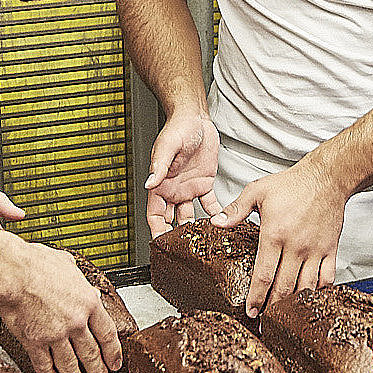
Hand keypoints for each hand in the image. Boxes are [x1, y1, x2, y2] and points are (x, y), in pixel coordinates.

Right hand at [0, 242, 122, 372]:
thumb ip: (81, 280)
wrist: (12, 271)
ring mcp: (55, 334)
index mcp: (88, 302)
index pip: (107, 334)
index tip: (114, 363)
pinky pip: (45, 366)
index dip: (113, 353)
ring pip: (71, 366)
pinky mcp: (34, 342)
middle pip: (92, 355)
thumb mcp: (68, 264)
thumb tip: (89, 288)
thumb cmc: (36, 262)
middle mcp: (76, 322)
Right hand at [145, 113, 218, 236]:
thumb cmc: (176, 128)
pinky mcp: (204, 184)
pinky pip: (210, 204)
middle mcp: (173, 191)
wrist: (195, 118)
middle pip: (171, 220)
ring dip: (197, 230)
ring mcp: (189, 189)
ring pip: (191, 217)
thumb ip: (159, 167)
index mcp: (160, 185)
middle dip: (176, 237)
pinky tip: (224, 224)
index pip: (154, 215)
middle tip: (185, 254)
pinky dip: (216, 214)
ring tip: (205, 244)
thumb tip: (149, 184)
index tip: (160, 246)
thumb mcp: (167, 147)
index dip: (156, 231)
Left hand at [211, 157, 345, 316]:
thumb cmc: (292, 184)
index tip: (250, 310)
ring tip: (284, 313)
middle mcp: (296, 247)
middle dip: (272, 307)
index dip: (256, 296)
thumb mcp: (257, 191)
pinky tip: (310, 297)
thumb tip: (216, 221)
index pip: (263, 274)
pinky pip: (327, 278)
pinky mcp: (330, 250)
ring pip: (305, 287)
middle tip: (264, 319)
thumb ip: (235, 210)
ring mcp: (315, 250)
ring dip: (294, 303)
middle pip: (283, 287)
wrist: (326, 178)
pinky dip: (319, 291)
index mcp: (274, 234)